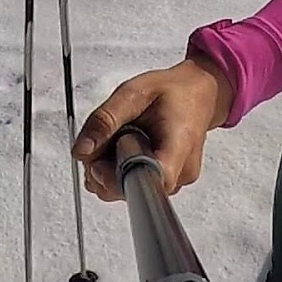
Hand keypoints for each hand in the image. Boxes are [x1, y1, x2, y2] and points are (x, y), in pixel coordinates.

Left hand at [70, 55, 233, 202]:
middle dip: (105, 170)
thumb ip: (106, 120)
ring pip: (130, 191)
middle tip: (105, 138)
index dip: (115, 179)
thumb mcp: (133, 92)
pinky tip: (128, 148)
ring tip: (121, 138)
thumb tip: (81, 151)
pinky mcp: (168, 183)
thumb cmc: (172, 91)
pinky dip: (122, 169)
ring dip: (112, 169)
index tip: (98, 163)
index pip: (147, 183)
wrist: (200, 93)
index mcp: (178, 145)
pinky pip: (136, 184)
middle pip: (132, 191)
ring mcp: (177, 181)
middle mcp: (182, 172)